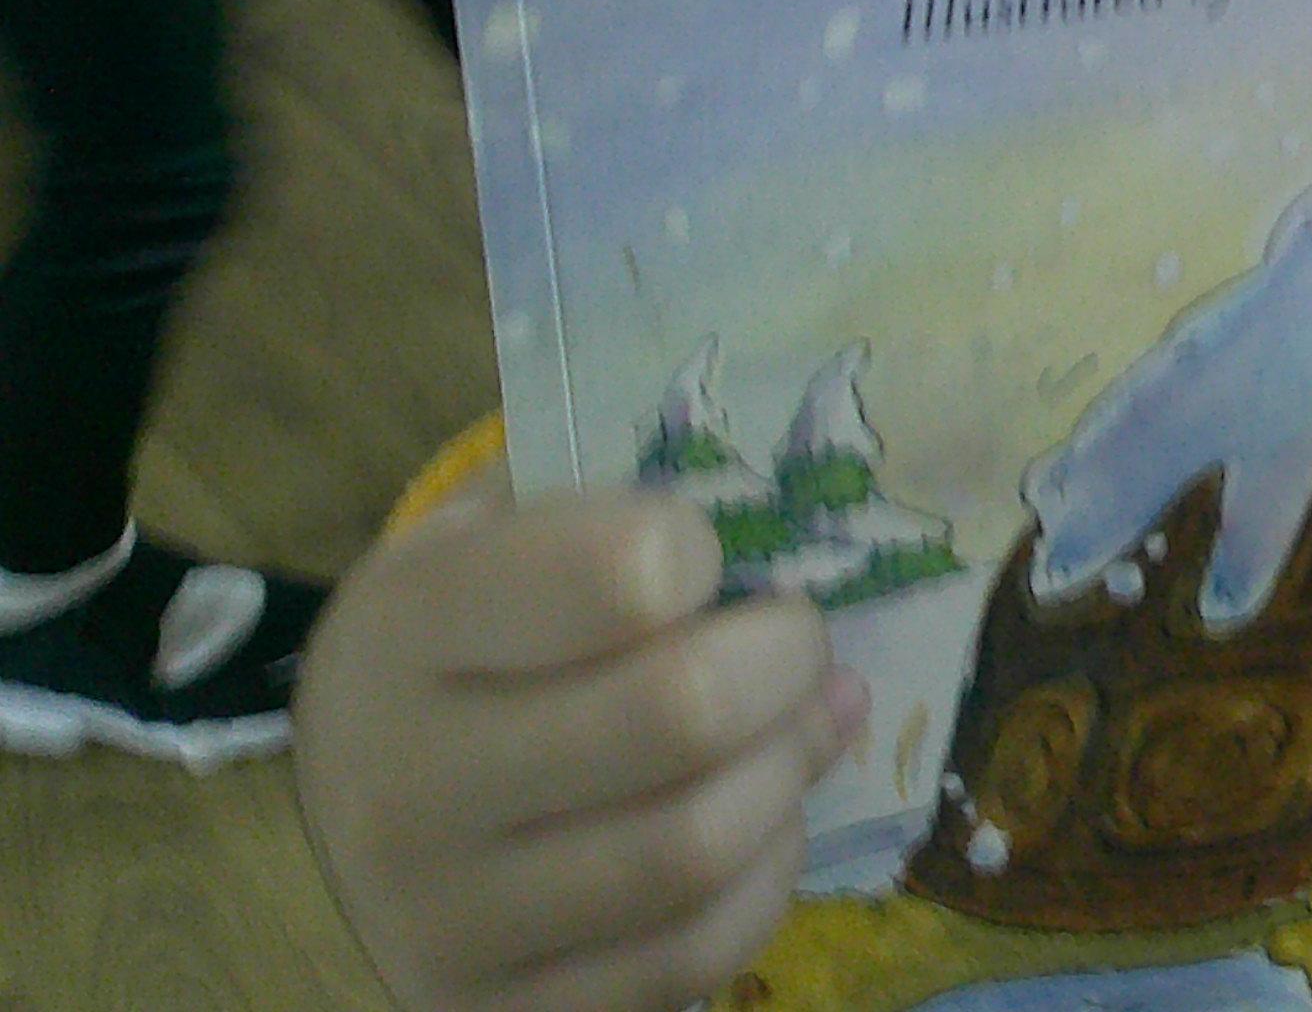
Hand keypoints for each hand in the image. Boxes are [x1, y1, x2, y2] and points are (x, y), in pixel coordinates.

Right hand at [295, 478, 864, 1011]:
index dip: (698, 550)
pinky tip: (768, 820)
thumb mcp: (494, 531)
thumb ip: (610, 500)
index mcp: (406, 629)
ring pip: (694, 850)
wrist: (356, 794)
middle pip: (680, 717)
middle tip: (802, 639)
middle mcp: (404, 787)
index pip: (619, 575)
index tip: (708, 556)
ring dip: (791, 770)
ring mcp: (442, 921)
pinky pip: (686, 957)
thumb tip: (783, 497)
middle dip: (787, 661)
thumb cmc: (467, 632)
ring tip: (812, 720)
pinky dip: (765, 881)